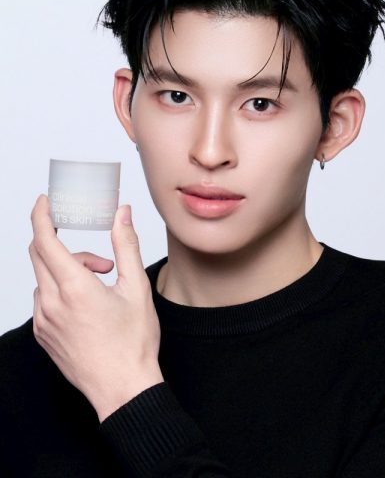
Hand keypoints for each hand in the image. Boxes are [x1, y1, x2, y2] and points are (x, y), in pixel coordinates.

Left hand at [29, 194, 163, 421]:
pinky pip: (43, 299)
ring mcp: (43, 321)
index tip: (45, 201)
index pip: (45, 240)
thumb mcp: (137, 288)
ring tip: (101, 289)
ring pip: (43, 278)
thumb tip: (122, 214)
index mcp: (74, 288)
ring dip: (68, 271)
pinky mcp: (42, 334)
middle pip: (40, 255)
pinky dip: (60, 291)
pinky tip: (86, 305)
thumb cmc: (133, 343)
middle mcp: (51, 303)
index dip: (42, 215)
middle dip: (68, 248)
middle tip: (101, 262)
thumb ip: (126, 245)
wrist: (123, 389)